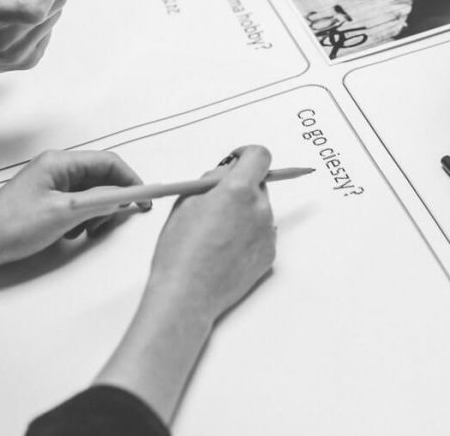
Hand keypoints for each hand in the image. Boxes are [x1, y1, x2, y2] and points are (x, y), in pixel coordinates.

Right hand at [0, 0, 66, 93]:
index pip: (35, 7)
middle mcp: (7, 40)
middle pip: (55, 6)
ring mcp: (20, 54)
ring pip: (55, 17)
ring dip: (43, 3)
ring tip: (15, 3)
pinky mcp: (29, 61)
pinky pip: (49, 31)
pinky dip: (40, 20)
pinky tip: (16, 20)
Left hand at [0, 150, 145, 282]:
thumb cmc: (10, 227)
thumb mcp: (64, 214)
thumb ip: (100, 202)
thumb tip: (127, 196)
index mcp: (59, 163)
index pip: (109, 162)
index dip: (131, 180)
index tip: (144, 198)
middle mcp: (56, 169)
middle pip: (102, 178)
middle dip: (112, 200)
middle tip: (113, 220)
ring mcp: (51, 185)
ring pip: (91, 194)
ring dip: (97, 212)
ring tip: (87, 231)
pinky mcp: (47, 201)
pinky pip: (78, 205)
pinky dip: (84, 219)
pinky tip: (74, 233)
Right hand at [145, 145, 275, 324]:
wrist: (187, 294)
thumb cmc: (179, 251)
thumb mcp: (186, 202)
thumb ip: (211, 181)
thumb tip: (225, 173)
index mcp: (238, 190)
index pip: (260, 156)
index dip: (247, 155)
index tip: (237, 160)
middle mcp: (259, 208)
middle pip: (259, 184)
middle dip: (241, 187)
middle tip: (216, 204)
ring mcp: (267, 232)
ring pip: (259, 210)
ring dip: (244, 212)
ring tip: (216, 234)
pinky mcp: (270, 253)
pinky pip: (261, 233)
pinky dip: (248, 235)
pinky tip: (225, 250)